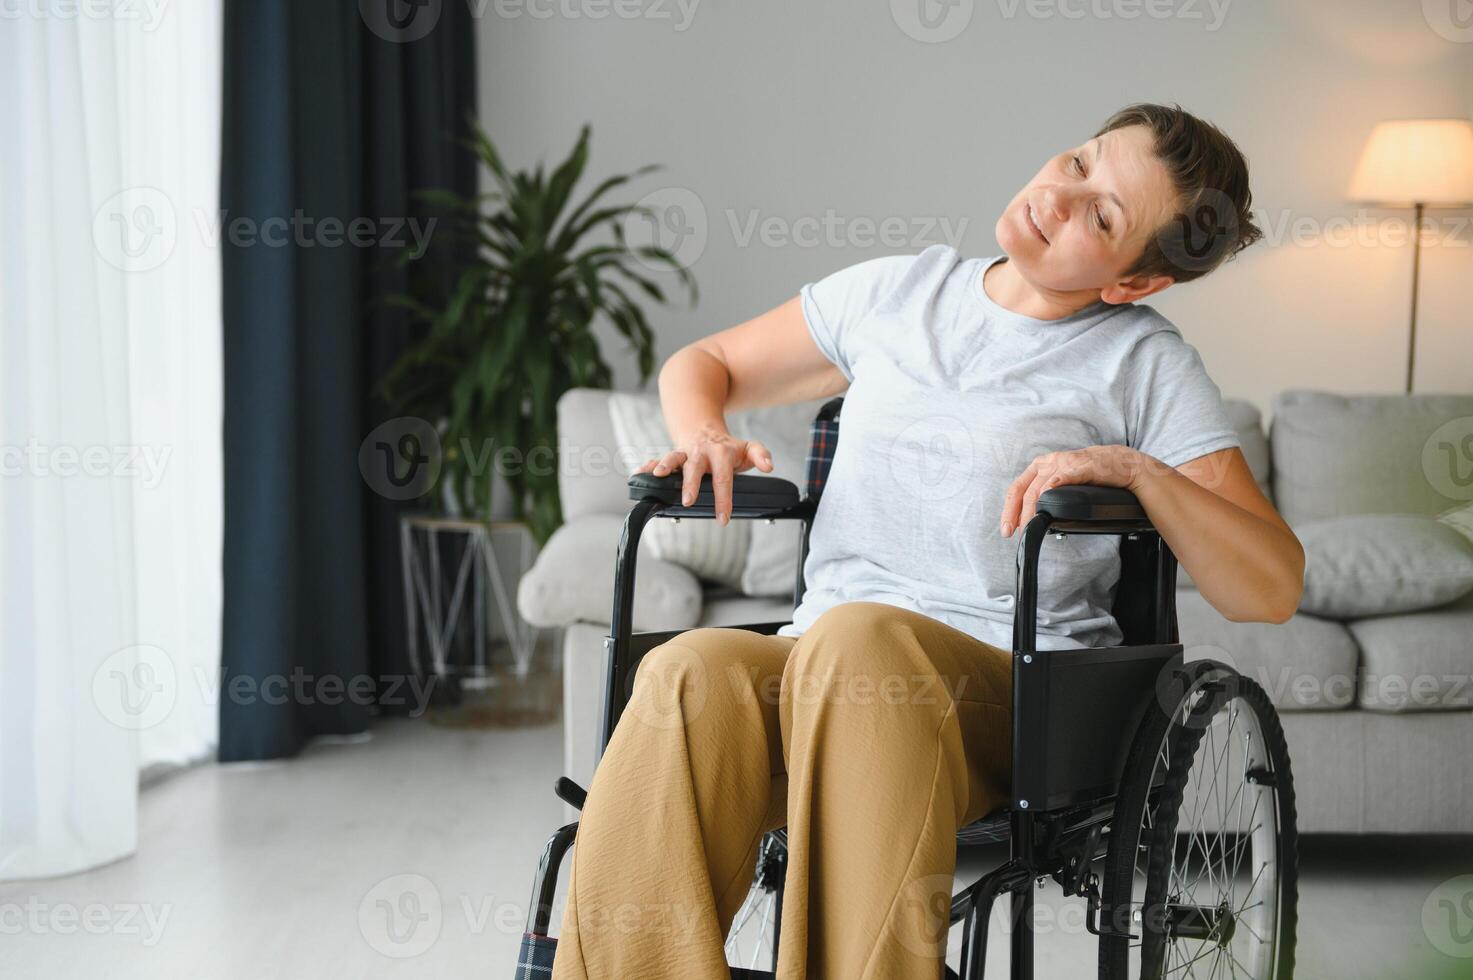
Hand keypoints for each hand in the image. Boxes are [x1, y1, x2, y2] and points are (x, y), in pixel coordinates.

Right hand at [633, 428, 773, 524]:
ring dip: (665, 465)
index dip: (723, 498)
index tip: (722, 518)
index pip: (724, 478)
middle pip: (695, 467)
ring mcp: (684, 453)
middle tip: (688, 500)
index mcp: (720, 453)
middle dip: (691, 483)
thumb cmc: (727, 448)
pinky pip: (657, 460)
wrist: (704, 429)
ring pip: (673, 458)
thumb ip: (760, 454)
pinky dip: (648, 466)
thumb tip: (770, 466)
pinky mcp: (672, 456)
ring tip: (659, 475)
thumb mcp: (747, 448)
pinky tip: (639, 473)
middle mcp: (700, 453)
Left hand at [999, 445, 1153, 536]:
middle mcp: (1048, 463)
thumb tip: (1032, 520)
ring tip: (1029, 526)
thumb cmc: (1090, 475)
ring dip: (1031, 511)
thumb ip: (1047, 496)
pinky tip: (1044, 500)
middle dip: (1015, 514)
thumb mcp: (1062, 482)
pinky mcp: (1080, 467)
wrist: (1120, 463)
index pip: (1017, 488)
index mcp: (1041, 466)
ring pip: (1039, 489)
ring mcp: (1063, 464)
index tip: (1007, 528)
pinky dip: (1051, 489)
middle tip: (1012, 532)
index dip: (1009, 509)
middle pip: (1023, 491)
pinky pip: (1061, 478)